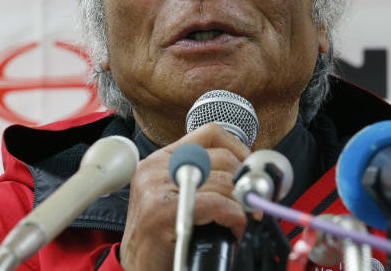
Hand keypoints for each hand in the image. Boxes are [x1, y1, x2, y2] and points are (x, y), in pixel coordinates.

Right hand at [118, 123, 250, 270]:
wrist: (138, 268)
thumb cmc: (161, 237)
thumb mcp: (177, 196)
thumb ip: (202, 177)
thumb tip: (244, 174)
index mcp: (160, 159)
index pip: (209, 133)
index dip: (238, 148)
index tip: (249, 169)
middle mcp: (155, 168)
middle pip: (221, 158)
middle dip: (244, 182)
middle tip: (252, 202)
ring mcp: (156, 187)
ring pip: (222, 182)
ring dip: (241, 204)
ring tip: (241, 220)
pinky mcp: (163, 210)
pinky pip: (216, 203)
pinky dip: (234, 216)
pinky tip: (234, 228)